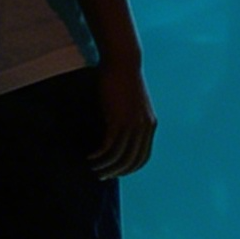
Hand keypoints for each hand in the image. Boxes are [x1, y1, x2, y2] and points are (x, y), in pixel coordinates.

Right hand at [89, 58, 156, 177]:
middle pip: (132, 162)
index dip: (129, 168)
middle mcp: (144, 128)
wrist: (123, 62)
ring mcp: (133, 126)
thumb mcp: (131, 104)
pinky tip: (89, 157)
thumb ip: (129, 119)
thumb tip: (117, 132)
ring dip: (105, 167)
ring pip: (119, 157)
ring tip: (92, 168)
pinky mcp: (119, 121)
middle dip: (116, 172)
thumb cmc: (122, 80)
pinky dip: (99, 156)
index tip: (115, 172)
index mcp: (150, 125)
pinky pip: (109, 148)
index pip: (143, 158)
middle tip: (101, 175)